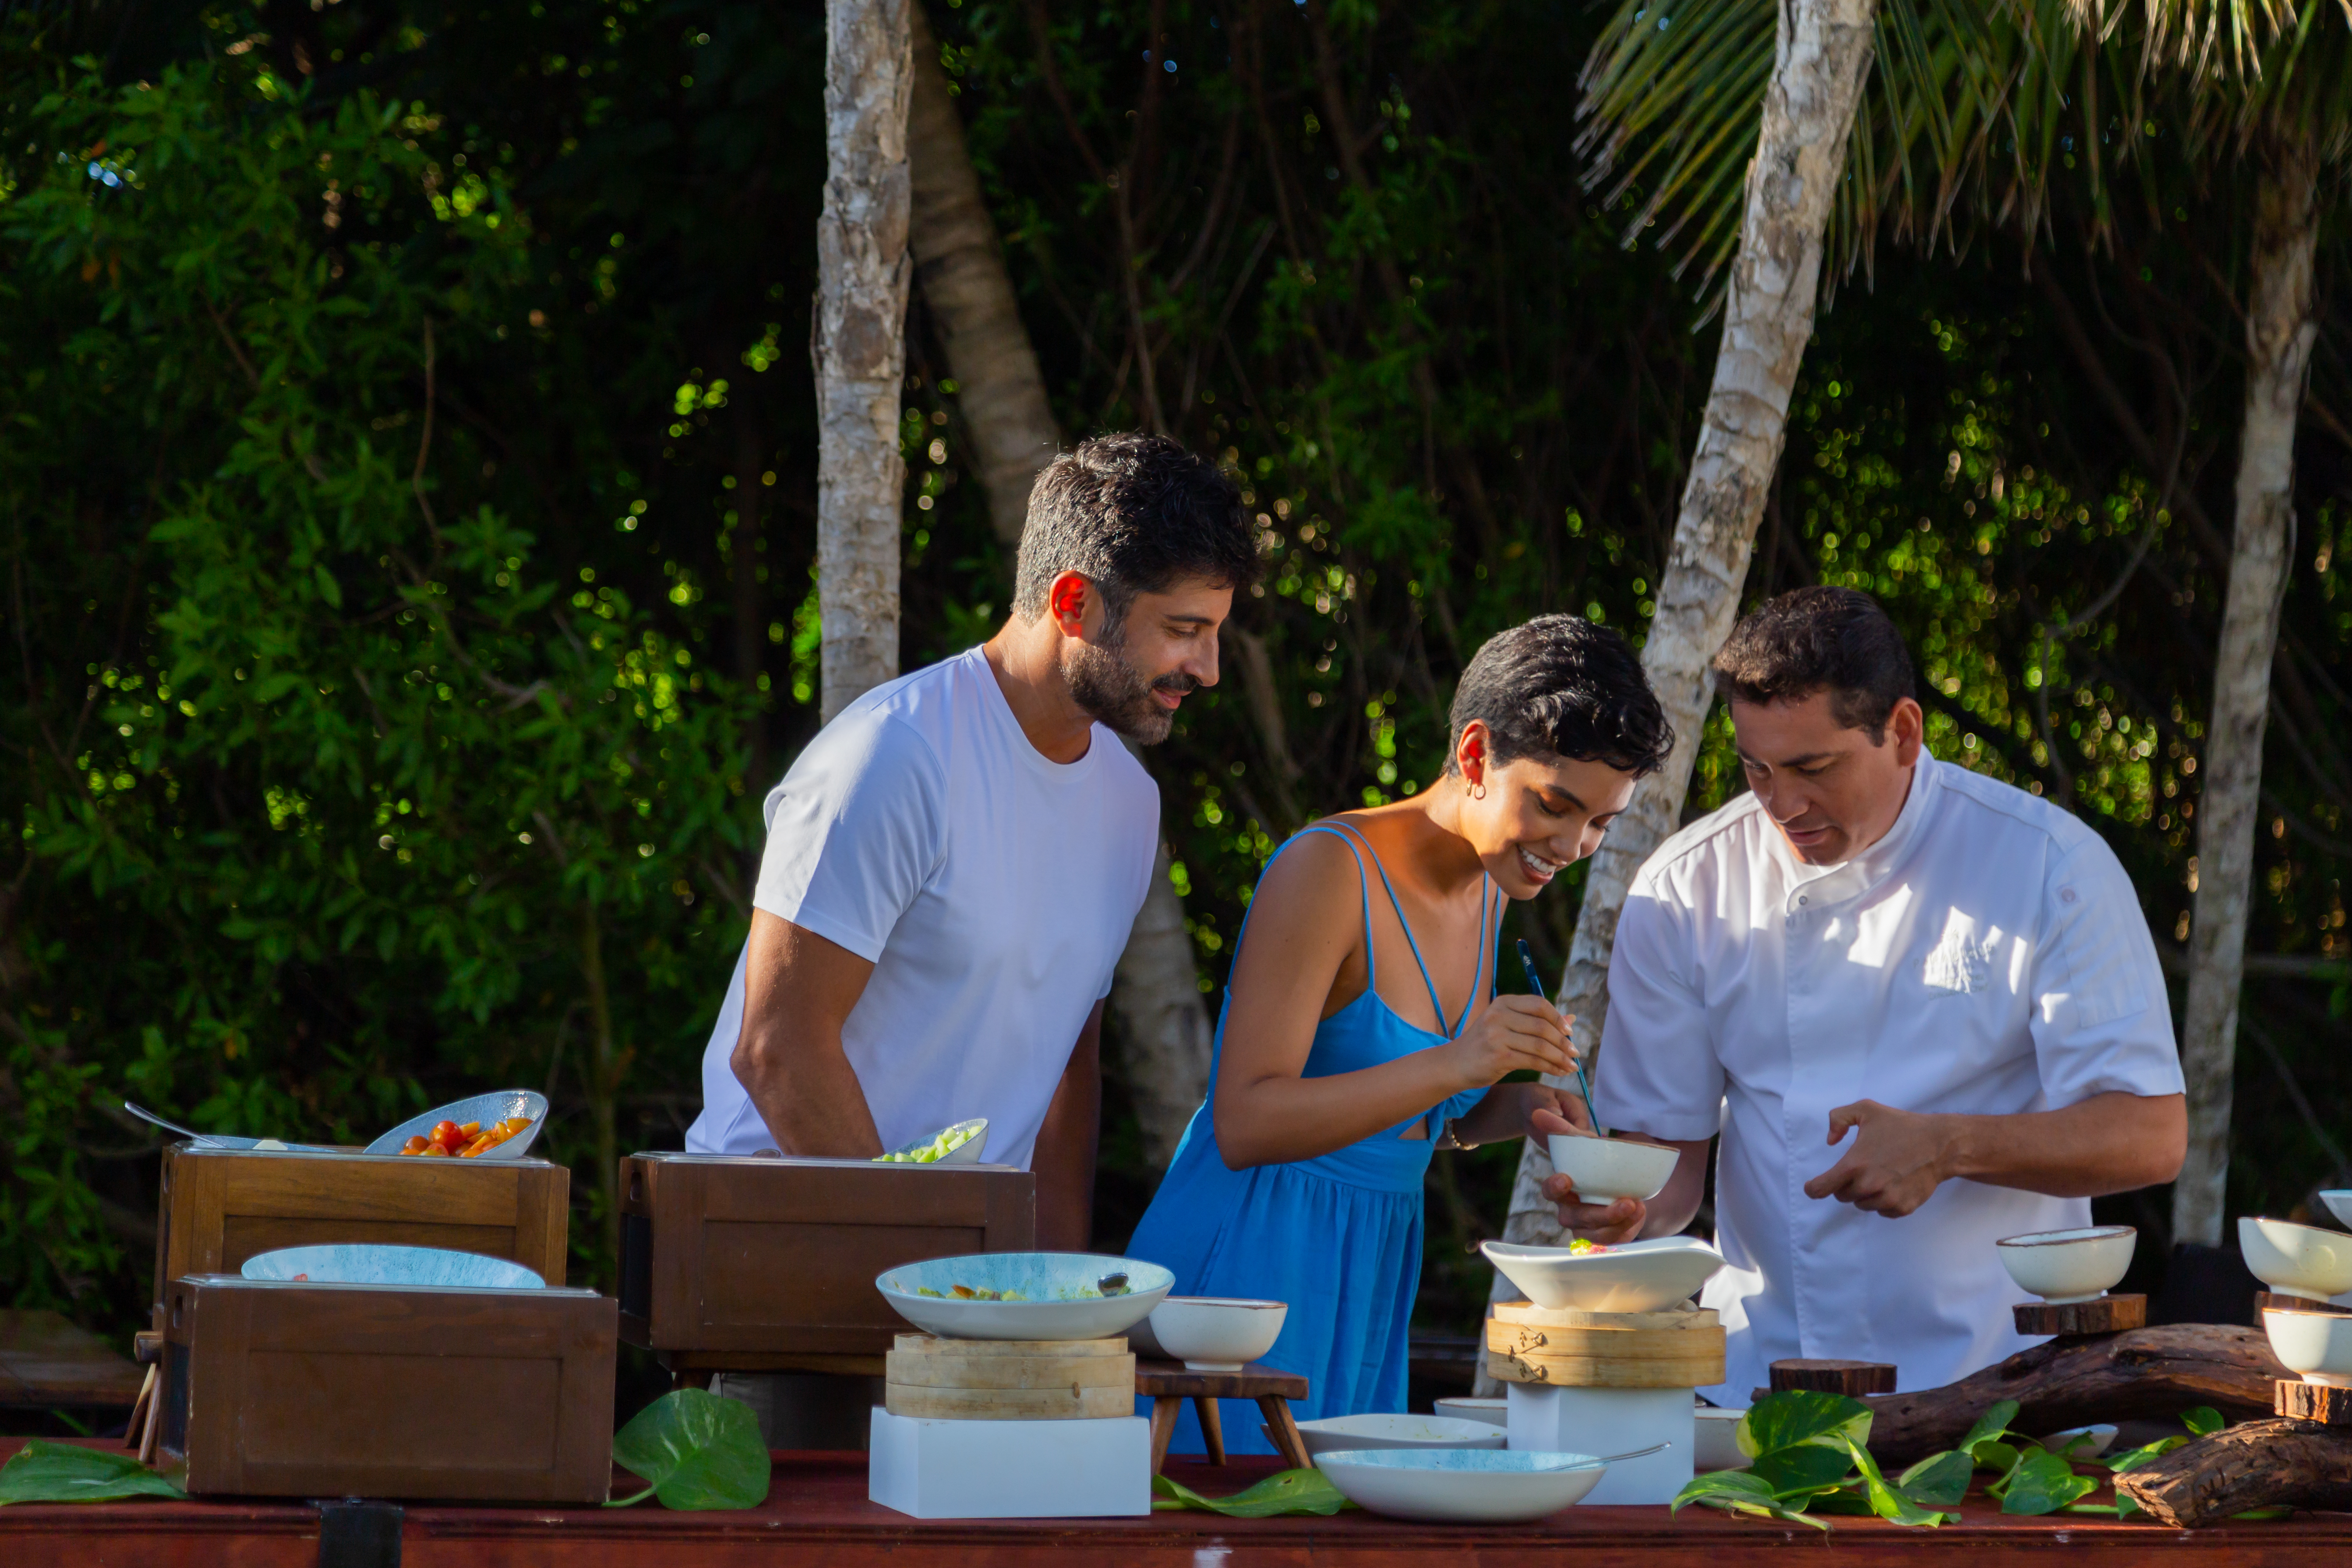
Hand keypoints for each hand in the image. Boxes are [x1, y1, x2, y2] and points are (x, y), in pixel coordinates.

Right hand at [1443, 994, 1574, 1089]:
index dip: (1558, 1018)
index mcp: (1503, 1003)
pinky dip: (1551, 1067)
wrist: (1455, 1064)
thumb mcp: (1508, 1026)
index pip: (1538, 1004)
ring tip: (1572, 1065)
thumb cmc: (1485, 1044)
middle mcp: (1499, 1016)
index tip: (1570, 1032)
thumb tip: (1571, 1018)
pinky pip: (1533, 1061)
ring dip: (1560, 1057)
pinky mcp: (1499, 1057)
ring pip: (1540, 1046)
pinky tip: (1559, 1072)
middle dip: (1563, 1041)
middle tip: (1575, 1052)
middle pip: (1542, 1026)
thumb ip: (1537, 1021)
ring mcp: (1497, 1036)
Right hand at [1535, 1104, 1647, 1242]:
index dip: (1556, 1187)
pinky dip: (1628, 1228)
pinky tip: (1640, 1211)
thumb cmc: (1596, 1162)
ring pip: (1596, 1235)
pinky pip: (1614, 1240)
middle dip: (1601, 1214)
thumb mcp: (1584, 1144)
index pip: (1551, 1191)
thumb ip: (1564, 1130)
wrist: (1622, 1180)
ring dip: (1618, 1223)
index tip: (1566, 1179)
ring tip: (1637, 1206)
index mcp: (1562, 1188)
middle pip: (1576, 1219)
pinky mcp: (1605, 1236)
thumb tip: (1538, 1114)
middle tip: (1626, 1202)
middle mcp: (1571, 1211)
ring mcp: (1588, 1227)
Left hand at [1802, 1099, 1956, 1216]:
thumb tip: (1830, 1141)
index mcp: (1854, 1165)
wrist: (1939, 1144)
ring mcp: (1887, 1199)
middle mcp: (1869, 1186)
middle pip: (1842, 1196)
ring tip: (1881, 1173)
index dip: (1814, 1189)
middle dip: (1846, 1184)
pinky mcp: (1903, 1208)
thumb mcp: (1866, 1109)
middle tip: (1861, 1168)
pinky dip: (1883, 1202)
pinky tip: (1894, 1183)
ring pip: (1862, 1204)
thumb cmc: (1902, 1126)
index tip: (1812, 1188)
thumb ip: (1839, 1119)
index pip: (1822, 1188)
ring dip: (1865, 1193)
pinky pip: (1882, 1212)